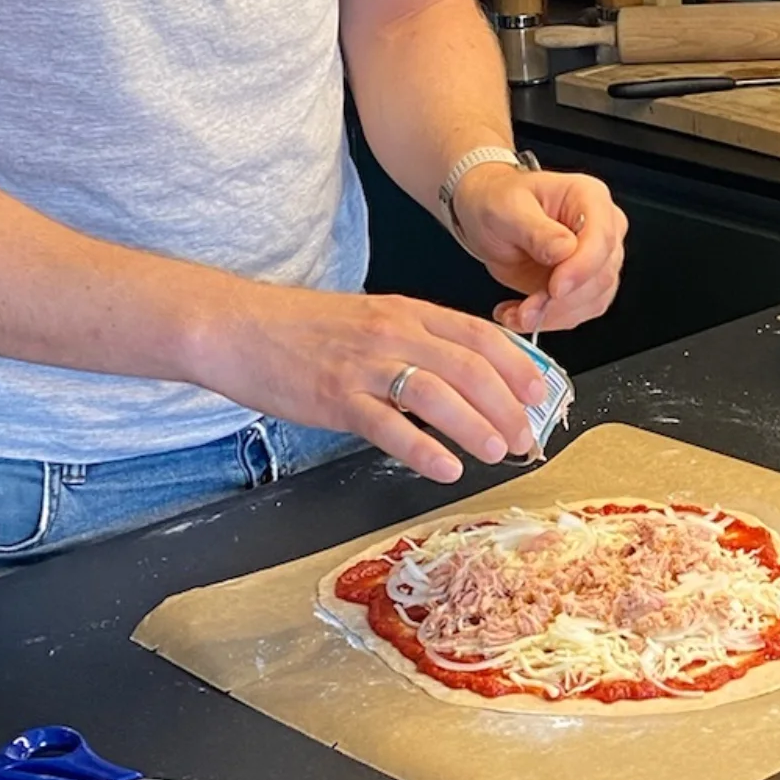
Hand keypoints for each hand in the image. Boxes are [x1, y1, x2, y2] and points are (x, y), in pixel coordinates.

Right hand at [195, 283, 552, 484]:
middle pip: (470, 367)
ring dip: (476, 426)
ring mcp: (365, 365)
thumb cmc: (304, 328)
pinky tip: (446, 467)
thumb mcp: (373, 319)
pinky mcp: (336, 397)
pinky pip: (389, 426)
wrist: (238, 327)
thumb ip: (419, 341)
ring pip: (439, 394)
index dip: (519, 366)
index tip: (541, 394)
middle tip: (525, 436)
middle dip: (508, 406)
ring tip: (498, 452)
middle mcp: (393, 333)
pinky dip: (424, 449)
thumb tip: (468, 374)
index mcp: (407, 312)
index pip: (480, 336)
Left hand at [450, 164, 626, 333]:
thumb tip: (564, 251)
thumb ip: (536, 230)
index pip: (602, 238)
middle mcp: (601, 228)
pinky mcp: (583, 285)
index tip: (555, 288)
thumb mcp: (506, 209)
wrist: (486, 218)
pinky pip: (578, 312)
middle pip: (601, 275)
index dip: (582, 268)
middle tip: (526, 310)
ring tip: (516, 313)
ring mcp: (596, 259)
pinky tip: (519, 314)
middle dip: (562, 301)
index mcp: (590, 197)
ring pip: (593, 300)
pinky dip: (548, 321)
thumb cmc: (497, 201)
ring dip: (553, 315)